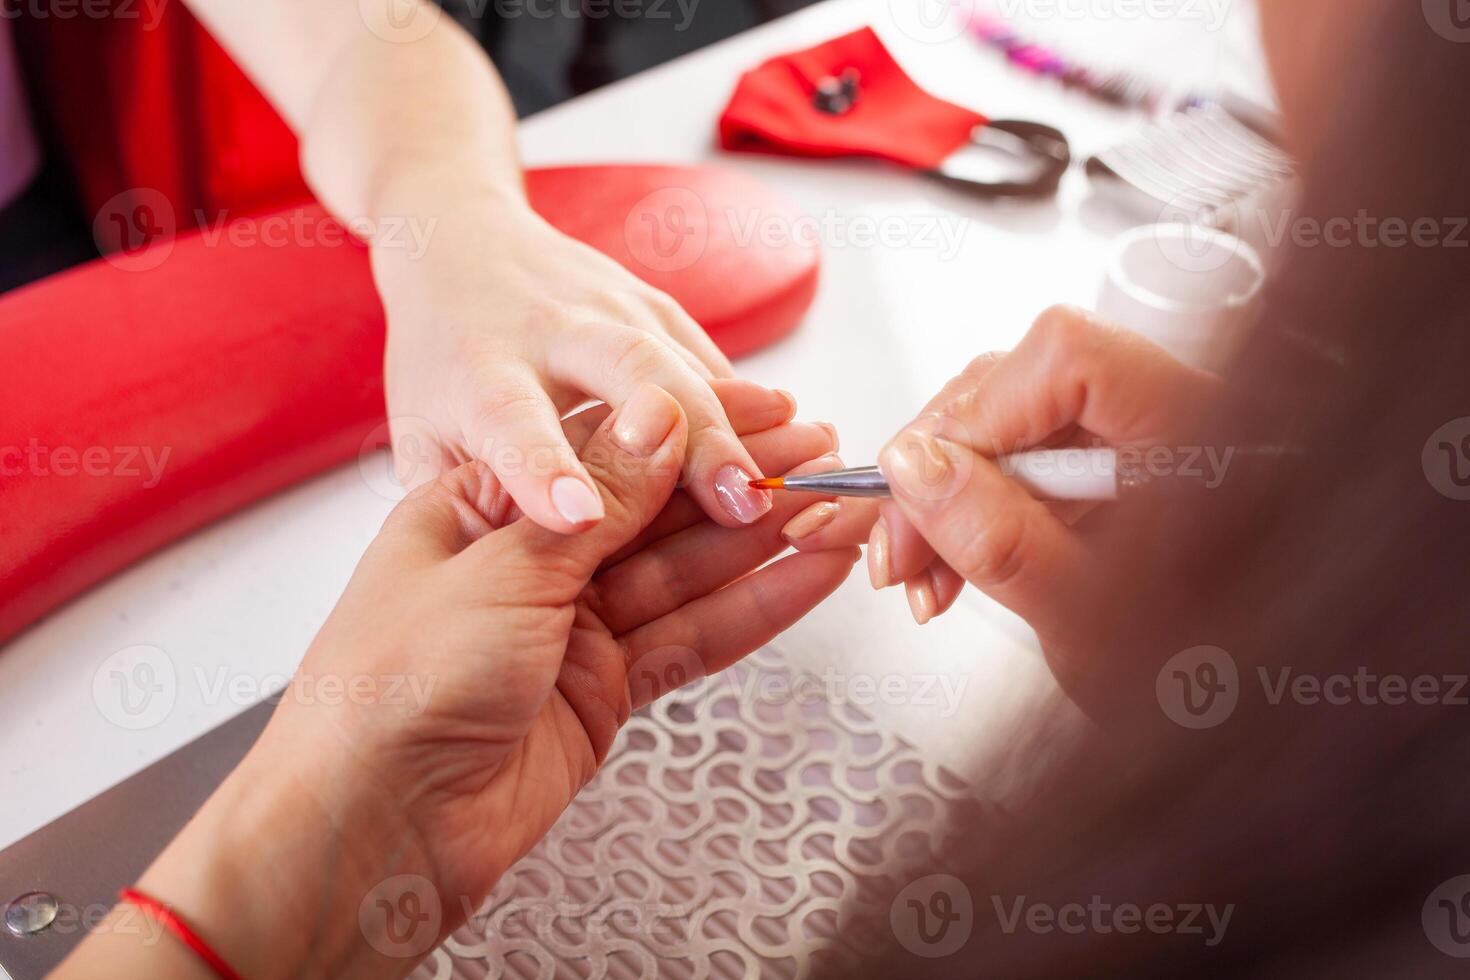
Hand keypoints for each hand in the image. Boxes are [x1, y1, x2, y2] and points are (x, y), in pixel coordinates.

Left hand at [72, 383, 852, 979]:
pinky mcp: (602, 691)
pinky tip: (804, 579)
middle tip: (826, 459)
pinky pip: (689, 639)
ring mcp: (571, 627)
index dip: (695, 428)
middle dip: (743, 485)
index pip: (610, 447)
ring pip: (685, 574)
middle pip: (657, 511)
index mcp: (486, 503)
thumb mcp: (502, 566)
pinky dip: (750, 610)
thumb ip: (598, 498)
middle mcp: (532, 559)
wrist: (368, 829)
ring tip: (839, 512)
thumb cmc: (391, 686)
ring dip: (762, 546)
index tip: (769, 412)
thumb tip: (660, 416)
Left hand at [376, 196, 776, 534]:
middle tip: (737, 500)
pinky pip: (714, 363)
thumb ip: (458, 497)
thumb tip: (499, 575)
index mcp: (478, 376)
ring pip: (687, 367)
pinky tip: (791, 444)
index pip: (513, 425)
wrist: (463, 242)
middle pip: (628, 377)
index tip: (579, 516)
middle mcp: (549, 335)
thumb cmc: (444, 357)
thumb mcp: (419, 433)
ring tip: (801, 475)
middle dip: (689, 439)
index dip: (545, 470)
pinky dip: (755, 406)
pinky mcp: (658, 308)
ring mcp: (612, 313)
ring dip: (746, 425)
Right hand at [779, 306, 1219, 643]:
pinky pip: (1015, 460)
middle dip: (942, 464)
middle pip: (1022, 383)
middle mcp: (1166, 420)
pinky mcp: (1099, 473)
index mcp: (1197, 433)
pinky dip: (967, 511)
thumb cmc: (1198, 679)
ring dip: (943, 495)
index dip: (982, 409)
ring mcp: (1130, 444)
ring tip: (919, 572)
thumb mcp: (1086, 617)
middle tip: (901, 544)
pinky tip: (944, 566)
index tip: (928, 479)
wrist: (1236, 727)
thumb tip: (914, 467)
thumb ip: (1000, 538)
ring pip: (1006, 423)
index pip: (1069, 355)